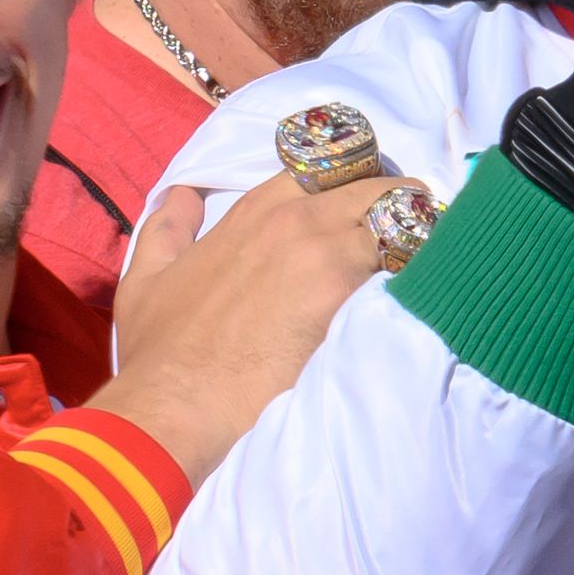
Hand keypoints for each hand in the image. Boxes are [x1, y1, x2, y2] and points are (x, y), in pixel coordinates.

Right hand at [94, 168, 426, 483]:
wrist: (176, 406)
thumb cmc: (159, 353)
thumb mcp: (145, 279)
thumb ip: (166, 230)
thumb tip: (181, 196)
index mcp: (254, 212)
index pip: (325, 168)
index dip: (353, 184)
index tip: (368, 209)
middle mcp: (295, 219)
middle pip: (373, 185)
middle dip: (399, 205)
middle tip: (412, 238)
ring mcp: (325, 253)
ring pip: (400, 217)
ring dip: (418, 238)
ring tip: (427, 268)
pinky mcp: (349, 295)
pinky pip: (408, 265)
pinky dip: (422, 273)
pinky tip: (428, 295)